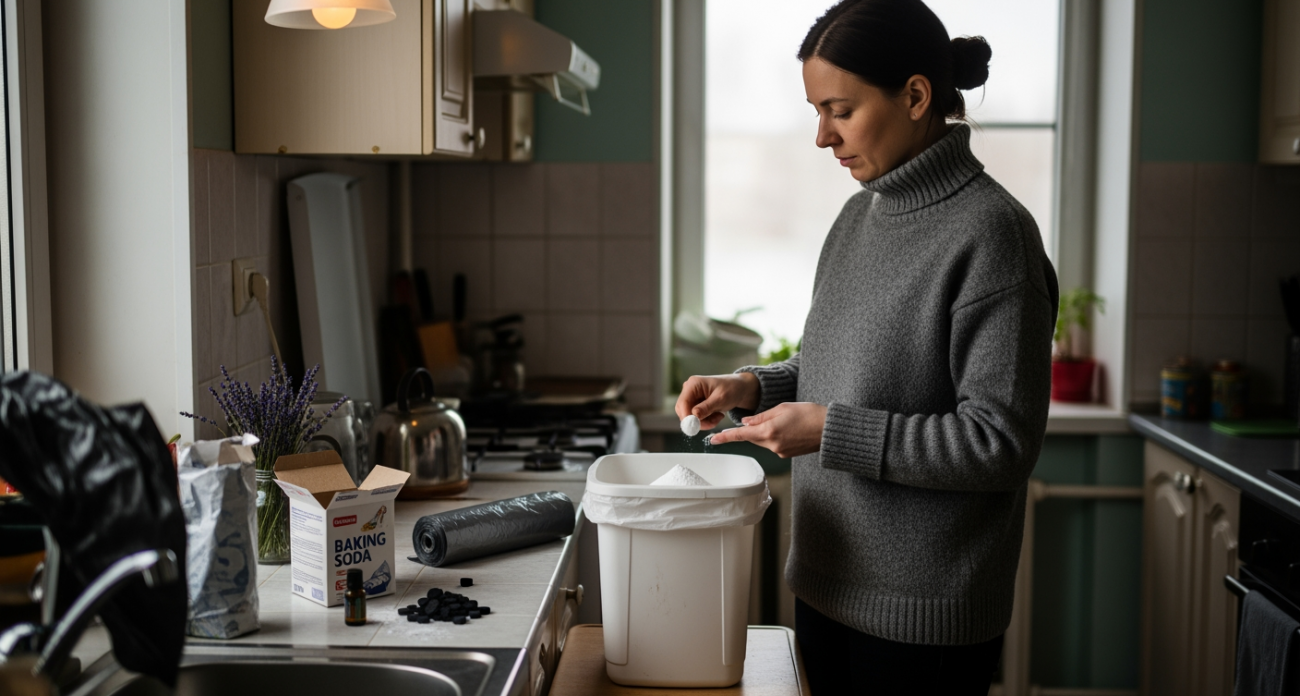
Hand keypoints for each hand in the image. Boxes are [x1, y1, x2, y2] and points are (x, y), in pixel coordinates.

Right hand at [675, 373, 760, 429]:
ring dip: (704, 421)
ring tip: (718, 417)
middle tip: (713, 423)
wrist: (740, 389)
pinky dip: (706, 420)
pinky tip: (717, 416)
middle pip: (684, 411)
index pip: (683, 403)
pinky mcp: (696, 404)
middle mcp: (689, 390)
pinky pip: (696, 417)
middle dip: (697, 421)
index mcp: (693, 384)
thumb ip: (706, 407)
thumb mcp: (721, 399)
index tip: (695, 427)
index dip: (687, 417)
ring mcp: (692, 397)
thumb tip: (693, 416)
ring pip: (690, 417)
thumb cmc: (732, 389)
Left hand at [707, 402, 827, 458]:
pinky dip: (775, 437)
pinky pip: (773, 445)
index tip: (713, 440)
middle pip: (753, 438)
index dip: (726, 437)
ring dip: (766, 432)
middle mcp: (772, 445)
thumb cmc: (808, 414)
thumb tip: (746, 422)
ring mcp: (780, 452)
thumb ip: (761, 416)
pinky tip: (788, 429)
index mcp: (769, 431)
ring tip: (785, 421)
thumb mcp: (782, 408)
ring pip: (763, 441)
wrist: (829, 429)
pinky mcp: (787, 455)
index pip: (741, 435)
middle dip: (754, 429)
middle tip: (768, 417)